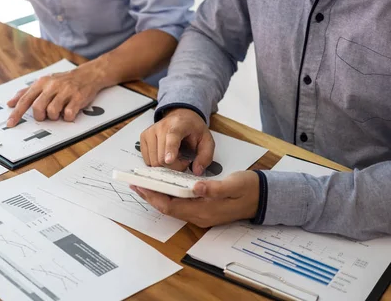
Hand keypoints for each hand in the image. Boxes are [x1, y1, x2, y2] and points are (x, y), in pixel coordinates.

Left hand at [6, 64, 108, 126]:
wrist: (87, 75)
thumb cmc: (63, 81)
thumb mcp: (43, 82)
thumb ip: (26, 93)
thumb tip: (10, 103)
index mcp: (42, 83)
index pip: (25, 99)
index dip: (17, 113)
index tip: (10, 123)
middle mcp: (52, 86)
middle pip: (38, 108)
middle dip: (41, 116)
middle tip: (46, 114)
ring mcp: (65, 91)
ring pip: (52, 112)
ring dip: (55, 116)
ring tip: (60, 110)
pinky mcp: (77, 98)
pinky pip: (68, 114)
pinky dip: (68, 117)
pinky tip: (69, 111)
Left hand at [132, 171, 259, 227]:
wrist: (263, 197)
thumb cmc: (248, 188)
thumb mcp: (233, 184)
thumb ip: (214, 187)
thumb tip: (196, 187)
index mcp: (205, 210)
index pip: (171, 206)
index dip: (153, 196)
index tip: (141, 185)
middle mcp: (200, 216)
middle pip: (168, 208)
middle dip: (150, 196)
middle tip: (136, 183)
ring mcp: (201, 215)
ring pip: (172, 208)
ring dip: (157, 196)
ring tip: (145, 184)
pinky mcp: (203, 210)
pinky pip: (180, 205)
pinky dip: (168, 196)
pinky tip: (163, 187)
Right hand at [140, 108, 214, 173]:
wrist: (181, 116)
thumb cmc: (192, 128)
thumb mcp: (207, 140)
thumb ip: (205, 156)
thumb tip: (197, 170)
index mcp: (178, 125)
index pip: (172, 139)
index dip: (170, 151)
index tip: (169, 160)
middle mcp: (161, 127)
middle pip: (161, 158)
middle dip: (174, 166)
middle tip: (183, 160)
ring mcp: (150, 132)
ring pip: (153, 161)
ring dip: (165, 165)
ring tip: (174, 156)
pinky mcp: (143, 138)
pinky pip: (148, 160)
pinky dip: (157, 162)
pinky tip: (165, 154)